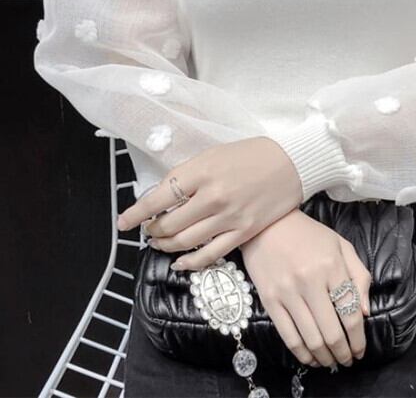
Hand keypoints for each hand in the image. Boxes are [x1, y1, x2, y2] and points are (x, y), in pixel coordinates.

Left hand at [116, 136, 303, 268]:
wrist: (291, 162)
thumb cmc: (250, 154)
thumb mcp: (213, 154)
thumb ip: (188, 174)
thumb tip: (162, 196)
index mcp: (202, 171)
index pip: (158, 198)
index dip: (136, 213)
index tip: (124, 223)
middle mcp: (212, 196)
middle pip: (169, 224)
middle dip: (152, 230)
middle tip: (148, 230)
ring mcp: (229, 216)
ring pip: (185, 242)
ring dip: (166, 246)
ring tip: (160, 242)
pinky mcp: (243, 231)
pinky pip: (210, 255)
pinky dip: (190, 262)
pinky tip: (180, 261)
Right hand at [240, 208, 371, 369]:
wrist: (267, 224)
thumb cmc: (308, 235)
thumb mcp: (340, 245)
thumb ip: (359, 276)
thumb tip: (365, 312)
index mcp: (331, 266)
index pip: (350, 312)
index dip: (358, 338)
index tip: (360, 349)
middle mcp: (310, 281)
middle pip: (332, 332)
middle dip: (343, 353)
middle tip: (347, 360)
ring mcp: (287, 292)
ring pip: (311, 339)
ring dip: (324, 357)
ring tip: (330, 361)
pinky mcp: (269, 300)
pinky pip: (288, 336)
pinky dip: (302, 354)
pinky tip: (310, 357)